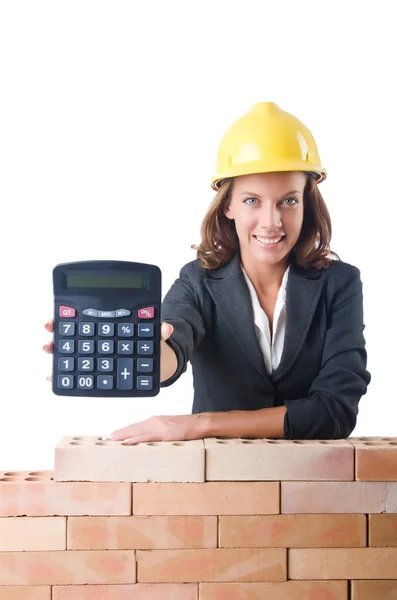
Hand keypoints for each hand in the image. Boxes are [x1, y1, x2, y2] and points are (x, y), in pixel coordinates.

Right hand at [43, 320, 173, 381]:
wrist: (150, 366)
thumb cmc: (146, 345)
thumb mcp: (152, 336)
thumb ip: (157, 332)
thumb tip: (166, 329)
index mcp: (106, 321)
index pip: (85, 312)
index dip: (70, 310)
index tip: (61, 311)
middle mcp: (93, 335)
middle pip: (70, 329)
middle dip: (57, 330)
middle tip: (50, 332)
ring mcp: (90, 353)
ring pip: (68, 349)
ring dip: (56, 350)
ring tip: (49, 351)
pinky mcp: (90, 371)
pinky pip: (73, 372)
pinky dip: (60, 375)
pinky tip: (52, 378)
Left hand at [103, 413, 207, 443]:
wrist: (199, 423)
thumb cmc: (187, 427)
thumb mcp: (169, 429)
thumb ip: (158, 433)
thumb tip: (149, 441)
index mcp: (154, 421)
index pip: (134, 426)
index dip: (122, 431)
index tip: (110, 435)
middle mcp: (153, 421)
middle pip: (132, 428)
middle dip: (117, 433)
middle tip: (103, 438)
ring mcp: (158, 427)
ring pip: (136, 431)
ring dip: (122, 435)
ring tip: (110, 439)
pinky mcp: (164, 433)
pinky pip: (147, 437)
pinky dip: (136, 439)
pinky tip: (127, 442)